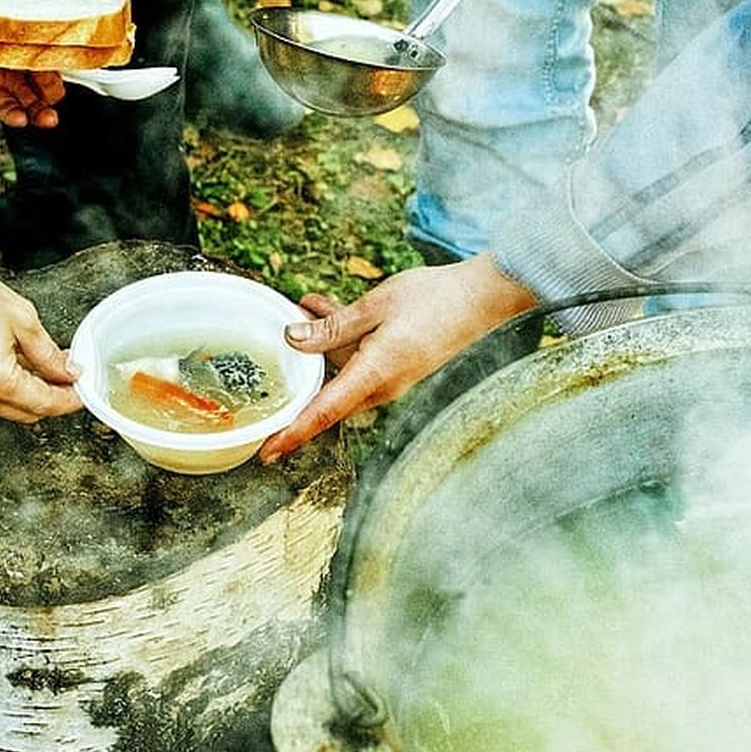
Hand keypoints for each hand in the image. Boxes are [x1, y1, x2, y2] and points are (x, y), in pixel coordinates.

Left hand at [0, 0, 67, 128]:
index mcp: (40, 24)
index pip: (66, 48)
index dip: (79, 60)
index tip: (89, 67)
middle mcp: (25, 50)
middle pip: (51, 80)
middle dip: (58, 90)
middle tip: (56, 87)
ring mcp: (4, 68)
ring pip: (32, 100)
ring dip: (42, 112)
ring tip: (46, 116)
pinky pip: (2, 104)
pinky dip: (13, 115)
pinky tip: (21, 118)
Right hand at [0, 259, 81, 422]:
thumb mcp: (21, 318)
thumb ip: (49, 354)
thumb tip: (69, 371)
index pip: (47, 403)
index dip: (72, 397)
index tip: (85, 386)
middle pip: (32, 413)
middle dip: (55, 396)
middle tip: (71, 373)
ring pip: (15, 409)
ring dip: (35, 393)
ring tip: (49, 365)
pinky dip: (14, 389)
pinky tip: (24, 366)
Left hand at [257, 256, 535, 461]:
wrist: (484, 297)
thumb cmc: (434, 299)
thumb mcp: (376, 306)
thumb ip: (333, 326)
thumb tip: (292, 339)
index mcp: (375, 375)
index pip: (323, 413)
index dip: (292, 434)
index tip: (266, 454)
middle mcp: (383, 386)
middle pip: (327, 392)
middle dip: (299, 374)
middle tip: (271, 359)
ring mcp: (393, 378)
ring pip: (342, 367)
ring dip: (320, 343)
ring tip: (302, 306)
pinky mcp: (400, 365)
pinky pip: (359, 357)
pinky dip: (341, 336)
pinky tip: (324, 306)